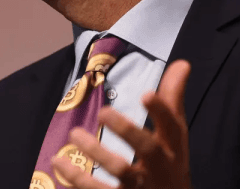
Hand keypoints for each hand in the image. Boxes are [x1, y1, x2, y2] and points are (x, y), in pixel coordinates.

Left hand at [52, 60, 191, 188]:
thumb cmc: (169, 165)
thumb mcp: (174, 137)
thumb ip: (172, 99)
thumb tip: (182, 62)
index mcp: (172, 148)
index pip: (172, 127)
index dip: (161, 111)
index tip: (146, 93)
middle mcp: (159, 167)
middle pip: (147, 149)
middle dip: (127, 130)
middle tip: (104, 112)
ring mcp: (140, 186)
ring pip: (120, 170)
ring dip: (96, 151)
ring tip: (74, 133)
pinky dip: (77, 178)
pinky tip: (57, 161)